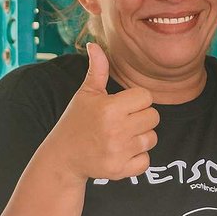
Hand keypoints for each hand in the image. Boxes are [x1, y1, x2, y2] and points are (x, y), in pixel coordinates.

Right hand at [35, 43, 159, 185]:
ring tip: (121, 137)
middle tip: (122, 121)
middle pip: (154, 117)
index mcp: (109, 108)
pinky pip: (146, 161)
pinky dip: (137, 159)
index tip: (122, 105)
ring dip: (140, 137)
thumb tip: (94, 45)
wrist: (63, 157)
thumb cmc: (77, 121)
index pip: (146, 97)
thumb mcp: (86, 94)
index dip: (136, 100)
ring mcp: (118, 152)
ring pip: (152, 138)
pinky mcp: (120, 171)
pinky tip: (121, 153)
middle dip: (140, 118)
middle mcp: (116, 130)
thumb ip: (97, 70)